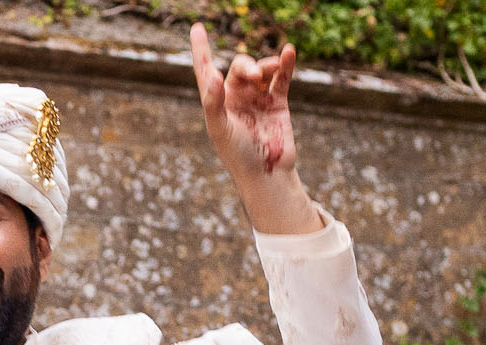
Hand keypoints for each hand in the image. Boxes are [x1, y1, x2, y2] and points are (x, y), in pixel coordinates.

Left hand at [191, 23, 296, 177]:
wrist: (266, 174)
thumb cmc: (237, 156)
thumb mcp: (219, 129)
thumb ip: (213, 102)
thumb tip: (213, 74)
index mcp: (217, 101)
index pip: (206, 70)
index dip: (201, 50)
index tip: (197, 28)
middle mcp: (237, 96)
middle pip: (240, 66)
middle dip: (247, 67)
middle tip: (254, 77)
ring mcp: (258, 98)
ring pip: (262, 70)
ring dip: (266, 65)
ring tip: (272, 69)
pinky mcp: (278, 103)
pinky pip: (282, 78)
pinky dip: (285, 65)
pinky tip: (288, 53)